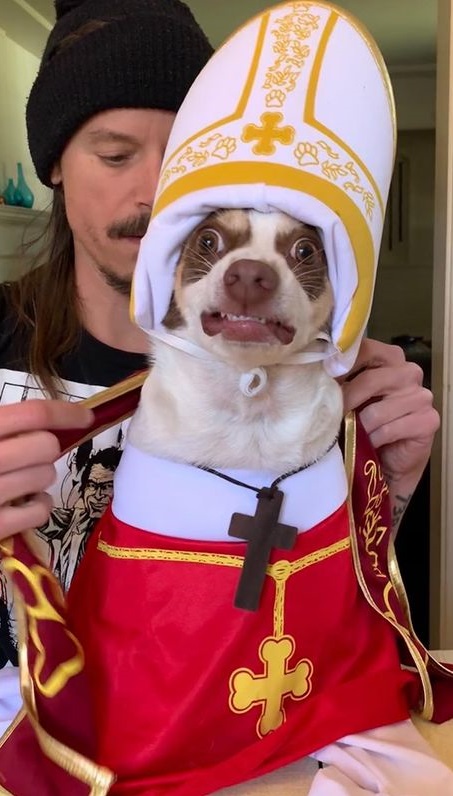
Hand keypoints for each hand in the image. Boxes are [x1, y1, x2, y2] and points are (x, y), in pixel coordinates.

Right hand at [0, 400, 92, 539]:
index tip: (86, 416)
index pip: (30, 414)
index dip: (65, 412)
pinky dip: (38, 505)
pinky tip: (21, 503)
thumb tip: (45, 419)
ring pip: (45, 476)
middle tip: (28, 456)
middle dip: (45, 449)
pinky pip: (40, 509)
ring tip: (18, 479)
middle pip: (45, 446)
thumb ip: (1, 425)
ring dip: (40, 477)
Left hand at [341, 339, 438, 528]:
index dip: (341, 363)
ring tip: (355, 434)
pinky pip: (390, 429)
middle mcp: (409, 372)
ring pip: (377, 410)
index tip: (323, 377)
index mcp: (389, 358)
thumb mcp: (350, 397)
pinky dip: (375, 440)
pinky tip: (372, 444)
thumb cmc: (365, 424)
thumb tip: (311, 371)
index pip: (365, 348)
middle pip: (369, 379)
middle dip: (347, 400)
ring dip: (361, 427)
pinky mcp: (428, 420)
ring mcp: (421, 396)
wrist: (388, 461)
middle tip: (333, 415)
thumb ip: (339, 380)